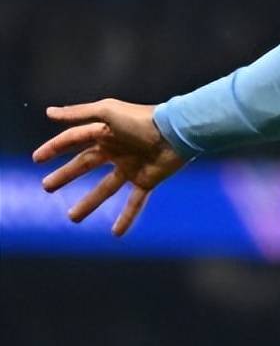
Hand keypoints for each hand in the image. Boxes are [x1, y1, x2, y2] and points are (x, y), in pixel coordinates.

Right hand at [33, 99, 186, 236]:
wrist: (176, 132)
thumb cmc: (142, 119)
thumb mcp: (107, 112)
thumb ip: (79, 113)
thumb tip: (48, 113)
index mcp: (107, 132)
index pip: (74, 140)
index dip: (55, 148)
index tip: (37, 159)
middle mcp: (117, 150)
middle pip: (85, 164)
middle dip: (66, 175)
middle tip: (46, 187)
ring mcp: (132, 166)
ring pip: (106, 188)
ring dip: (89, 203)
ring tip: (72, 218)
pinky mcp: (147, 180)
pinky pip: (135, 202)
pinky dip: (127, 217)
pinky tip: (116, 233)